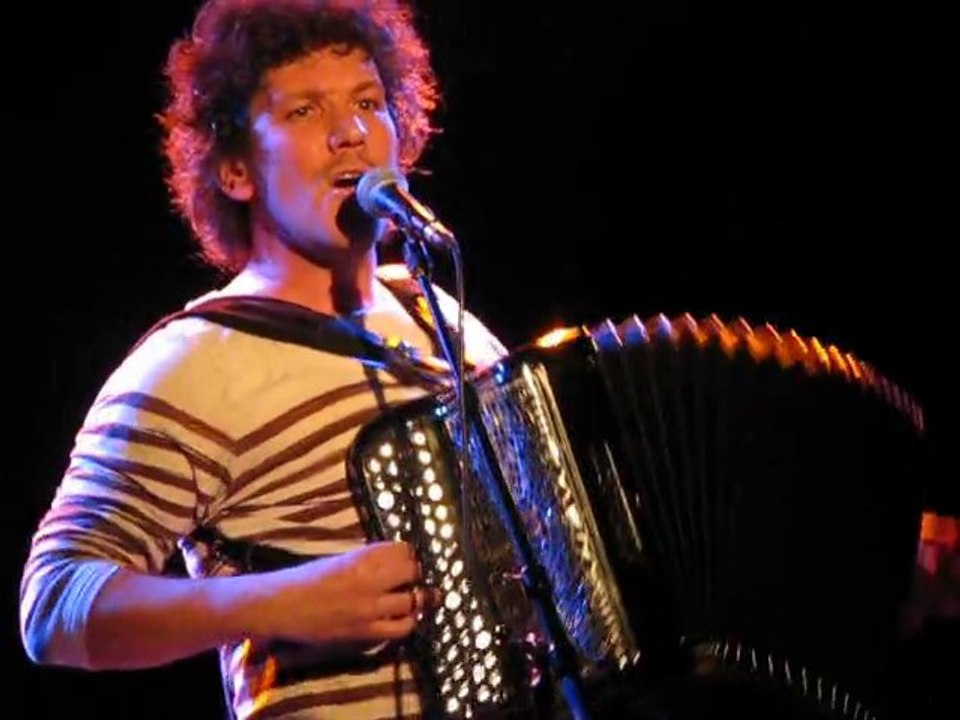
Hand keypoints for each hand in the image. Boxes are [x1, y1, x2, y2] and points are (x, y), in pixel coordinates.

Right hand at [256, 541, 430, 647]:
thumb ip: (368, 560)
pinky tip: (403, 618)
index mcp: (363, 558)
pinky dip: (406, 622)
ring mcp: (370, 609)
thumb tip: (395, 561)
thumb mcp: (341, 559)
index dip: (410, 553)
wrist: (282, 606)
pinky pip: (400, 629)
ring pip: (412, 602)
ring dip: (417, 598)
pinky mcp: (366, 632)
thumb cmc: (307, 577)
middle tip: (414, 575)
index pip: (404, 550)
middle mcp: (371, 581)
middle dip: (416, 573)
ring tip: (417, 597)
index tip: (411, 555)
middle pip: (413, 573)